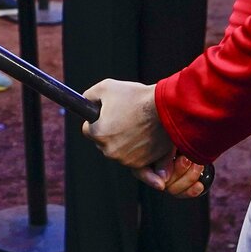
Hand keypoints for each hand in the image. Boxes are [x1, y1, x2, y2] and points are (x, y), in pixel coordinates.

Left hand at [82, 79, 207, 196]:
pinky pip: (136, 162)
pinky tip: (146, 152)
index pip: (88, 129)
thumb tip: (84, 103)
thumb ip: (88, 96)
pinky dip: (140, 156)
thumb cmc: (137, 97)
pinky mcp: (143, 164)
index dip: (97, 119)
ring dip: (125, 141)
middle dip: (111, 131)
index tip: (107, 113)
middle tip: (125, 116)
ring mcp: (127, 160)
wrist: (166, 108)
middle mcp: (110, 151)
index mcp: (99, 134)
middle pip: (103, 142)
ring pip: (119, 150)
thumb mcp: (106, 88)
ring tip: (138, 125)